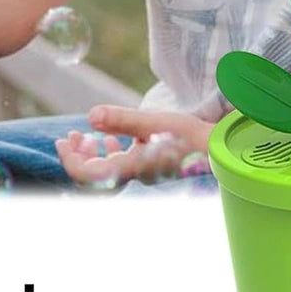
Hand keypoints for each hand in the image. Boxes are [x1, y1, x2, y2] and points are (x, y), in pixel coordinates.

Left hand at [56, 105, 212, 188]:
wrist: (227, 154)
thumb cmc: (197, 140)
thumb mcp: (159, 123)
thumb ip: (124, 120)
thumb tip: (90, 115)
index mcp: (132, 168)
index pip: (88, 176)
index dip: (70, 160)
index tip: (63, 140)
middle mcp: (136, 175)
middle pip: (95, 175)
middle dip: (78, 156)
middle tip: (69, 136)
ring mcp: (145, 171)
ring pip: (109, 169)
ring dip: (93, 153)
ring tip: (85, 135)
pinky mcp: (154, 164)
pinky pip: (125, 163)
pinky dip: (113, 149)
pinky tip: (113, 137)